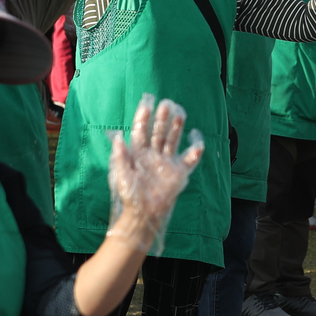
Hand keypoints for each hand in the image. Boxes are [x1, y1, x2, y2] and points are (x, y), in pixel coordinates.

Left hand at [105, 94, 204, 253]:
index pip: (141, 130)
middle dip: (162, 118)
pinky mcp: (179, 173)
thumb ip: (120, 155)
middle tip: (167, 104)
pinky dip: (195, 149)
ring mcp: (167, 163)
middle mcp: (153, 155)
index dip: (144, 117)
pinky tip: (196, 139)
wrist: (143, 214)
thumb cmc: (129, 195)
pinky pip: (190, 159)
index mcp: (138, 153)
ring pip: (173, 140)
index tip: (148, 102)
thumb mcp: (120, 175)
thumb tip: (118, 136)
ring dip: (177, 127)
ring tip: (180, 112)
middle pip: (159, 132)